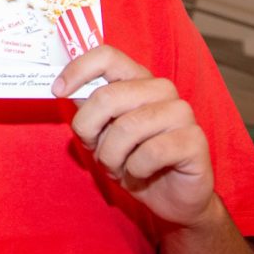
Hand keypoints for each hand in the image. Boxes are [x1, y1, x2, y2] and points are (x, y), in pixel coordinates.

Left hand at [54, 45, 214, 226]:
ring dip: (112, 155)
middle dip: (90, 129)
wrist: (171, 198)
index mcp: (137, 79)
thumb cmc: (133, 160)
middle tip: (95, 149)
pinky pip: (151, 152)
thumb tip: (61, 87)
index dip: (78, 69)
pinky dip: (136, 169)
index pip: (107, 56)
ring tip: (119, 166)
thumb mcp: (101, 133)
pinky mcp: (195, 139)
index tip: (58, 91)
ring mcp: (181, 112)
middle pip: (109, 95)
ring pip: (127, 127)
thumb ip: (87, 108)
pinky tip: (141, 172)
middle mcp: (161, 89)